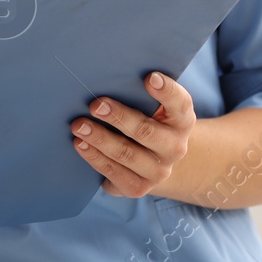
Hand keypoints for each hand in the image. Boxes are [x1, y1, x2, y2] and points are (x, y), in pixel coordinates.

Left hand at [70, 72, 195, 197]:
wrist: (155, 161)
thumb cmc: (147, 121)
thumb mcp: (153, 107)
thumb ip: (138, 93)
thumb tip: (107, 74)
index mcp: (182, 120)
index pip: (180, 103)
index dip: (167, 90)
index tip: (149, 78)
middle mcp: (175, 147)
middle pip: (146, 131)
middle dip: (119, 117)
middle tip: (95, 105)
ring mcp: (158, 171)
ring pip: (127, 154)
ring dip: (100, 139)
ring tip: (79, 125)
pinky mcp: (139, 187)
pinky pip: (114, 173)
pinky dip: (95, 157)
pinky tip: (80, 144)